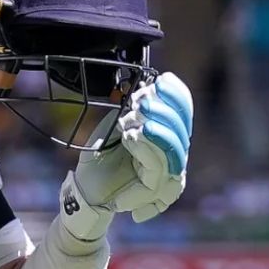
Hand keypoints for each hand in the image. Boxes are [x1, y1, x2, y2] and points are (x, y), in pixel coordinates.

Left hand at [67, 72, 193, 237]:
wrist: (86, 187)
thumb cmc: (100, 157)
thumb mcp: (113, 127)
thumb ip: (131, 112)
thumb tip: (147, 90)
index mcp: (166, 135)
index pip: (182, 113)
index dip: (177, 96)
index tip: (164, 79)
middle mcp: (173, 153)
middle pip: (181, 131)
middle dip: (163, 112)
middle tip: (141, 100)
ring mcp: (166, 172)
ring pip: (173, 150)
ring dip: (154, 132)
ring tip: (132, 120)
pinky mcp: (152, 188)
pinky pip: (156, 168)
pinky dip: (144, 149)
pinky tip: (131, 136)